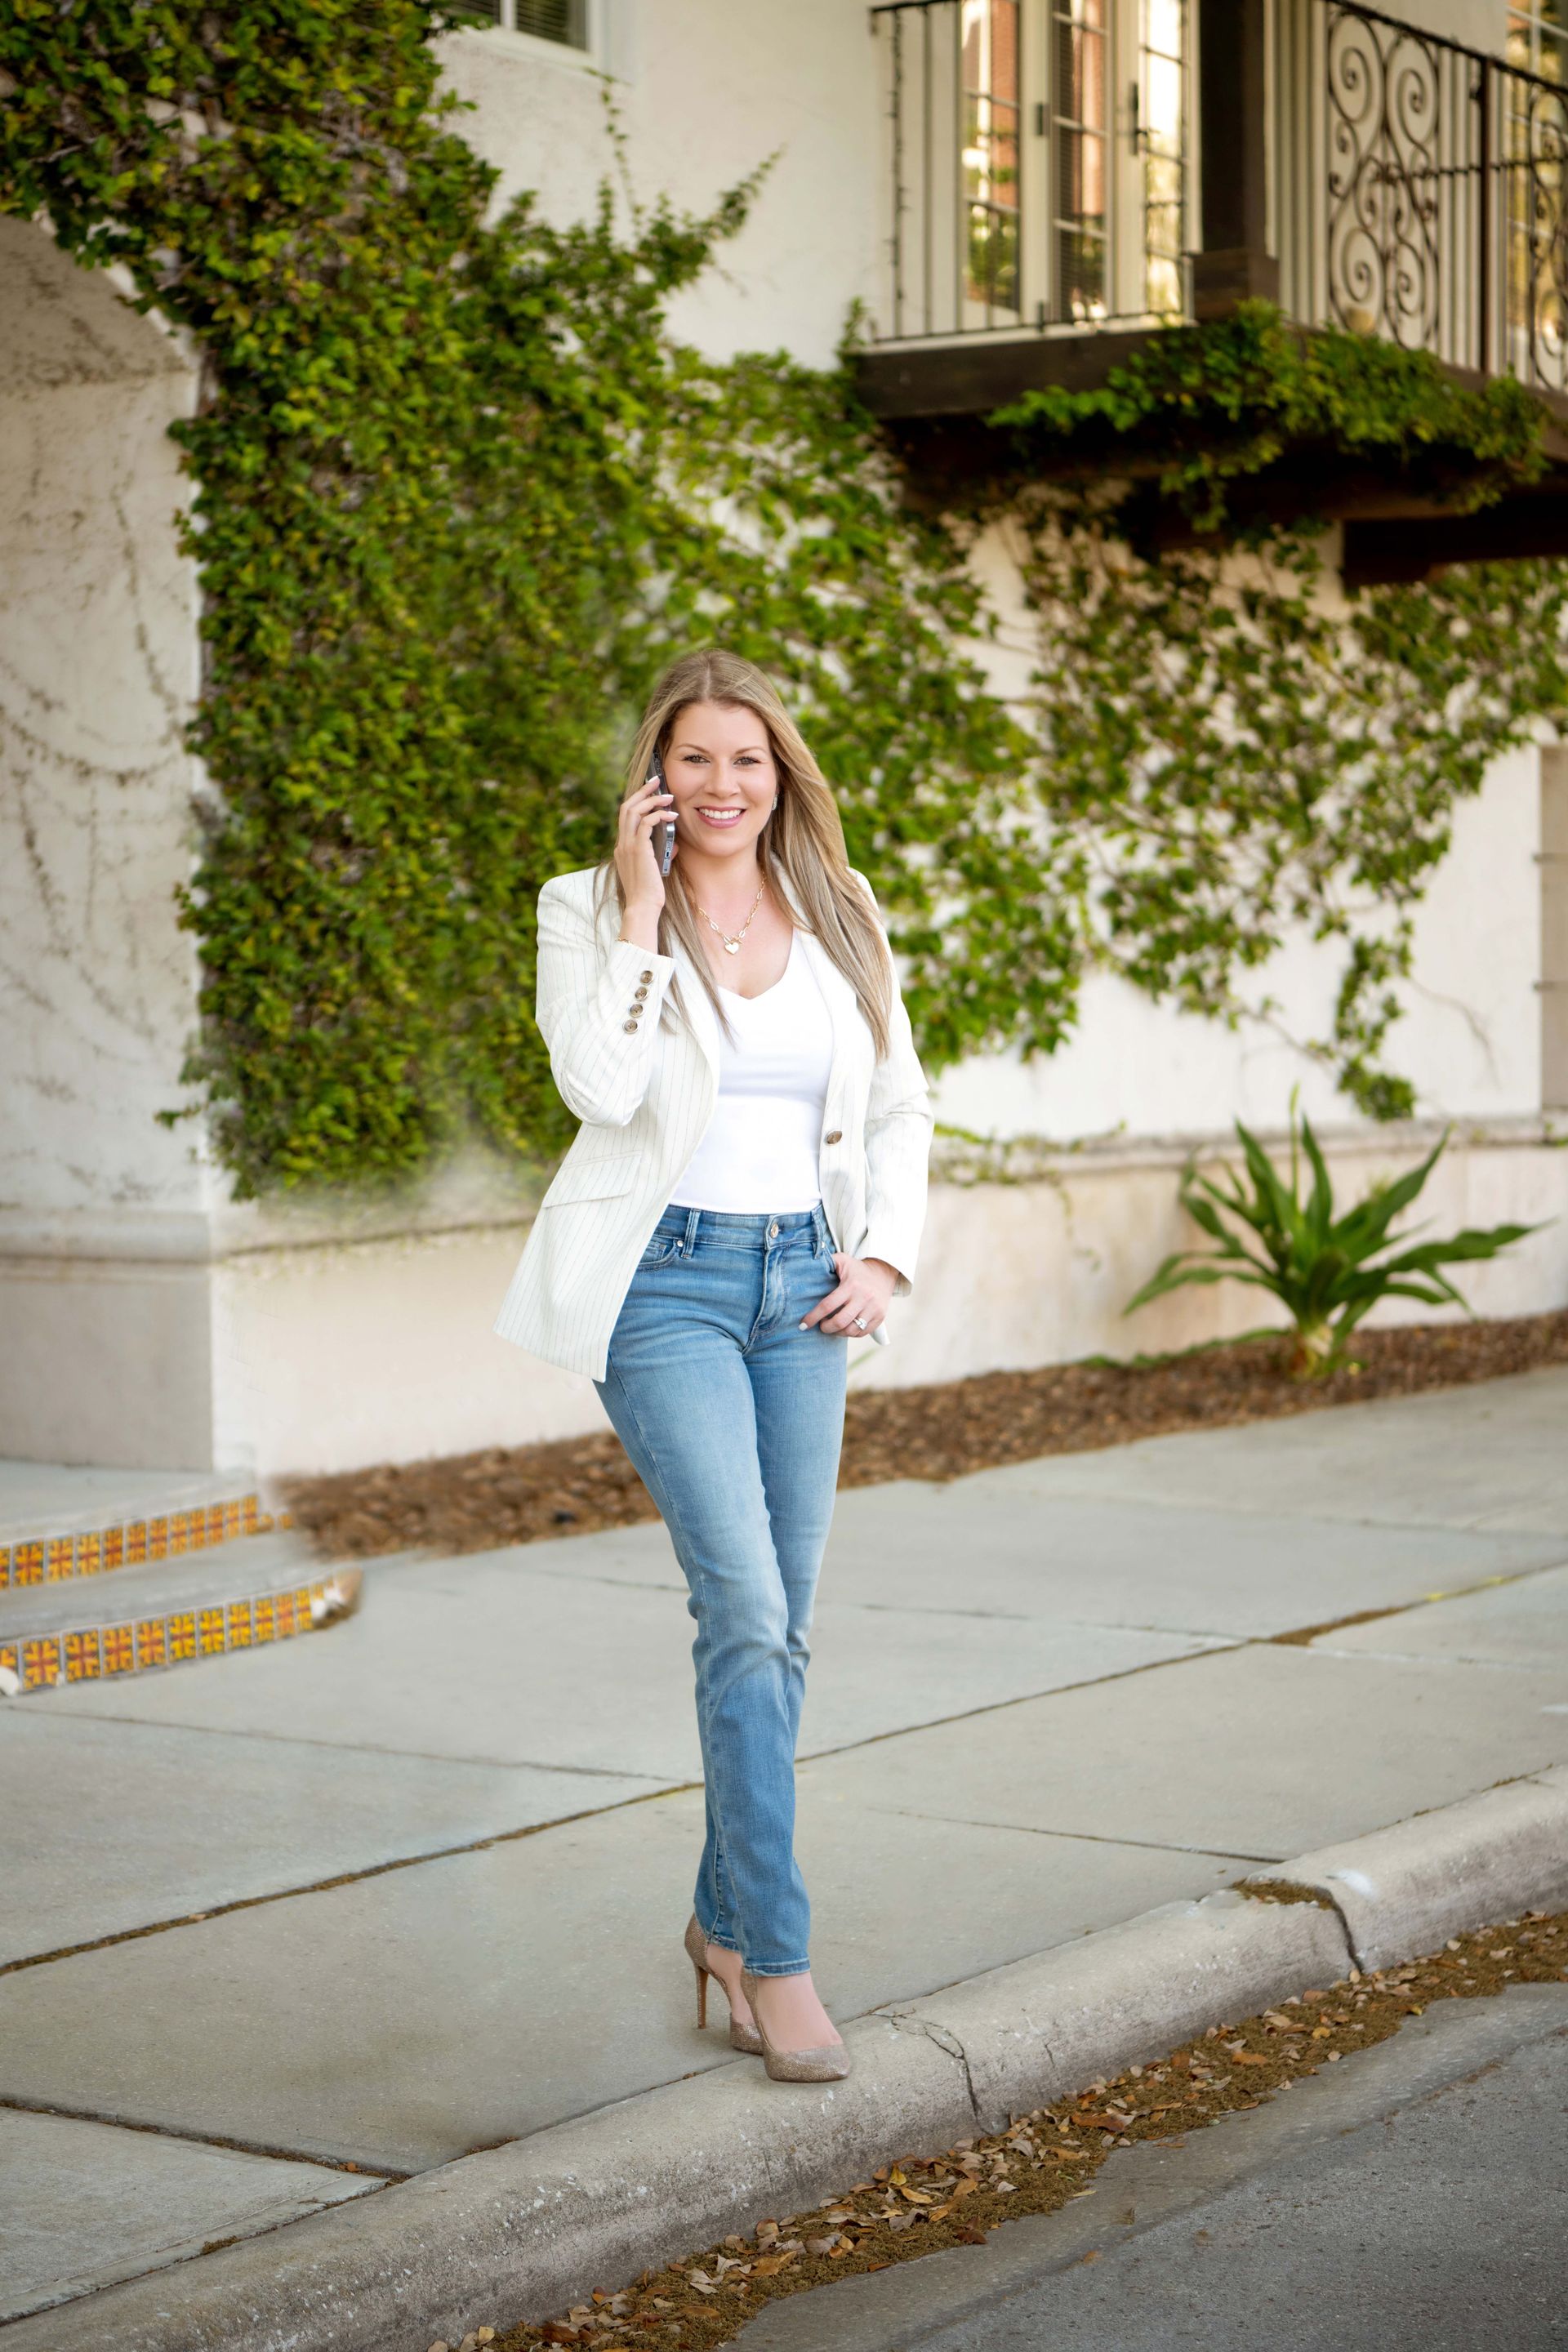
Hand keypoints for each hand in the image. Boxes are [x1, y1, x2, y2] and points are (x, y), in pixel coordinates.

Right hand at [614, 772, 676, 919]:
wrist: (642, 907)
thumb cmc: (649, 892)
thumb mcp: (655, 868)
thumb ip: (660, 853)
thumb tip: (674, 844)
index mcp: (623, 847)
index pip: (626, 816)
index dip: (637, 800)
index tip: (651, 790)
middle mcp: (622, 844)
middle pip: (626, 807)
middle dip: (642, 791)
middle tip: (657, 780)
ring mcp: (627, 846)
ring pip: (633, 811)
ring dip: (652, 800)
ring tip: (668, 796)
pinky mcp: (638, 850)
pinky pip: (645, 824)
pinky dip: (659, 816)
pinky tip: (672, 816)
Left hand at [800, 1254, 896, 1338]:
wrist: (883, 1274)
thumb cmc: (856, 1269)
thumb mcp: (842, 1260)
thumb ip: (826, 1261)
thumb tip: (808, 1265)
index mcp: (851, 1285)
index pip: (828, 1305)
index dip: (813, 1317)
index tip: (803, 1325)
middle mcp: (864, 1298)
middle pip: (840, 1322)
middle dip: (826, 1328)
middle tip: (821, 1326)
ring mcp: (874, 1309)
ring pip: (851, 1331)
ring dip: (838, 1333)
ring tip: (832, 1327)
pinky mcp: (880, 1317)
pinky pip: (862, 1333)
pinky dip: (851, 1334)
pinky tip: (845, 1328)